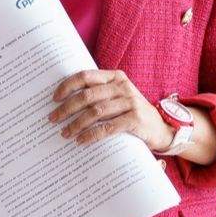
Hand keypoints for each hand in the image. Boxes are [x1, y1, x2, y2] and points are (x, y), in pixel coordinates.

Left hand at [49, 69, 175, 151]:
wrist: (162, 128)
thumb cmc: (132, 113)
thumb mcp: (117, 98)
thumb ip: (98, 95)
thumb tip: (65, 102)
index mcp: (115, 77)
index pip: (86, 76)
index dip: (67, 86)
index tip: (54, 98)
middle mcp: (123, 87)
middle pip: (87, 95)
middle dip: (67, 108)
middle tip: (53, 119)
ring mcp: (130, 102)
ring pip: (95, 112)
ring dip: (76, 124)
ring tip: (65, 133)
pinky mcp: (135, 120)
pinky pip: (108, 127)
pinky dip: (91, 134)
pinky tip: (81, 140)